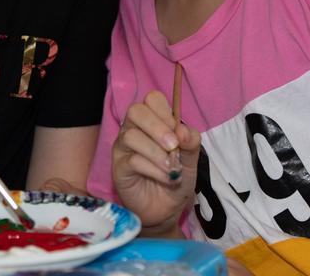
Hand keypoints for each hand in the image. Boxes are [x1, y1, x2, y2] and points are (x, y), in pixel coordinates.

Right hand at [112, 90, 200, 234]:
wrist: (167, 209)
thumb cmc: (176, 179)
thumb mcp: (191, 160)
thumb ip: (191, 143)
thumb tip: (183, 131)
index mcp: (153, 122)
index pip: (152, 99)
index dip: (166, 112)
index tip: (179, 133)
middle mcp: (134, 129)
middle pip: (136, 111)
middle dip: (157, 127)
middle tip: (174, 146)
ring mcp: (123, 148)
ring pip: (131, 136)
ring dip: (156, 152)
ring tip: (171, 169)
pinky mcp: (119, 168)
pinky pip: (132, 160)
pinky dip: (153, 169)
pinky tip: (166, 178)